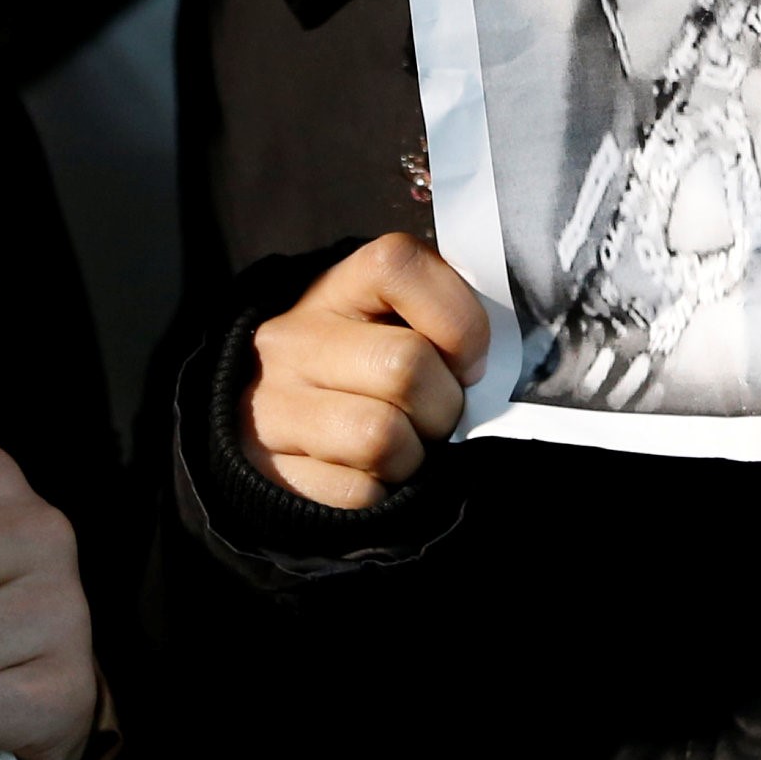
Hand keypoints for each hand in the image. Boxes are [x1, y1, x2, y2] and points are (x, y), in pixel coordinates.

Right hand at [241, 233, 487, 509]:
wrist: (267, 414)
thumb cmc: (361, 366)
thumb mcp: (391, 321)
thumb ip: (441, 320)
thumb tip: (492, 371)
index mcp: (337, 288)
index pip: (400, 266)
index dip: (456, 318)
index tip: (467, 360)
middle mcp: (296, 340)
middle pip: (404, 366)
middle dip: (445, 405)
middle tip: (439, 415)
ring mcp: (275, 406)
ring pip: (380, 437)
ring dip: (414, 456)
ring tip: (405, 445)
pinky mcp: (274, 471)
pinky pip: (358, 494)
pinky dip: (382, 493)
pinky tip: (370, 472)